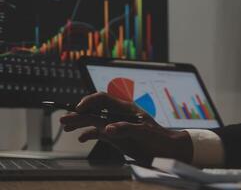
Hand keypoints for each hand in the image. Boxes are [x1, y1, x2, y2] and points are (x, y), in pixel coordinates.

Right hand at [60, 92, 192, 163]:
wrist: (167, 150)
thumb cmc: (159, 138)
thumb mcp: (144, 132)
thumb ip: (126, 129)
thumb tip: (107, 129)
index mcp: (126, 109)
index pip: (104, 98)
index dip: (90, 101)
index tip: (80, 108)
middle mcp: (118, 116)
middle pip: (95, 111)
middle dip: (79, 113)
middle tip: (64, 119)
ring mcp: (116, 127)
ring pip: (95, 122)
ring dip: (81, 123)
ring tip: (67, 126)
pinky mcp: (116, 138)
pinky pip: (100, 133)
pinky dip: (89, 135)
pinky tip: (82, 137)